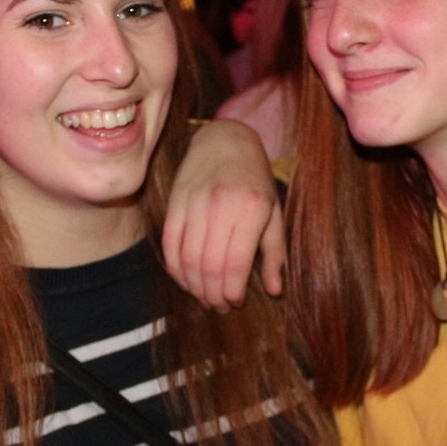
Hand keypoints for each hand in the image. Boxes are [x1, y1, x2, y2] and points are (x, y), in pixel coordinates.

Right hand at [162, 120, 283, 310]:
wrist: (225, 139)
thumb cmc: (255, 180)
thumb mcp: (274, 213)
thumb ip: (275, 253)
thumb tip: (276, 290)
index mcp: (250, 209)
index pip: (235, 264)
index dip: (232, 291)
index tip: (235, 302)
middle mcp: (220, 206)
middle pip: (209, 266)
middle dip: (213, 295)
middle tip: (219, 306)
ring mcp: (194, 204)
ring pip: (187, 259)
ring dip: (194, 286)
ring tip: (204, 297)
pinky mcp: (175, 203)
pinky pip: (170, 245)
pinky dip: (175, 269)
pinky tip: (186, 280)